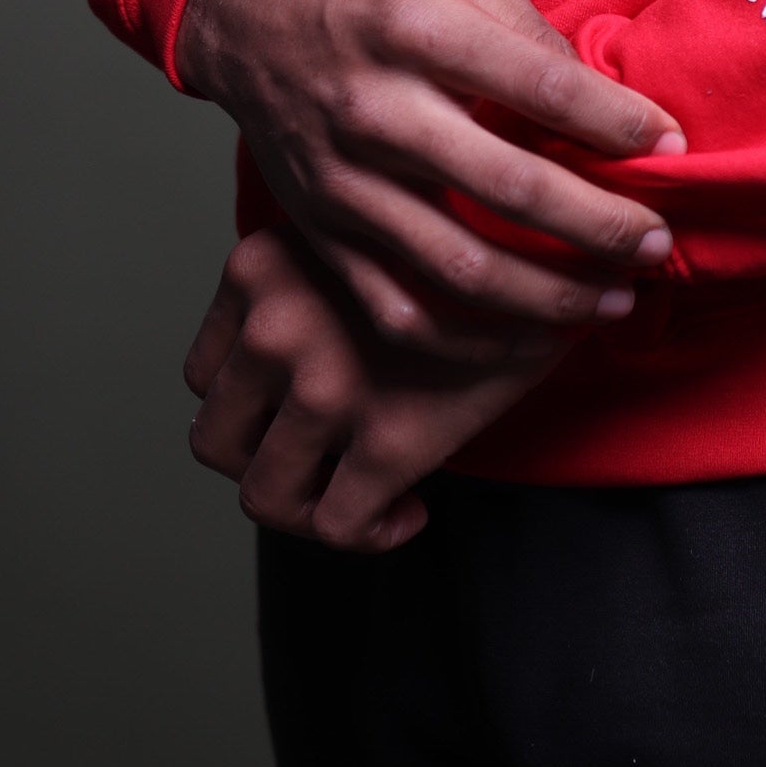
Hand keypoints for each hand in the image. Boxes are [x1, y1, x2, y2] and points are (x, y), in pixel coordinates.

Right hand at [176, 0, 683, 355]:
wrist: (249, 13)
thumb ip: (531, 33)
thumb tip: (603, 104)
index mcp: (417, 29)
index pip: (540, 87)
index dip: (617, 122)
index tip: (670, 148)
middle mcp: (377, 109)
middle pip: (508, 186)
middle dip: (598, 225)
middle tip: (656, 244)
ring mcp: (345, 179)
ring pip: (459, 265)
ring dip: (549, 296)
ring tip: (613, 301)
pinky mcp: (323, 230)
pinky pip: (400, 307)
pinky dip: (472, 337)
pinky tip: (531, 335)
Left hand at [186, 227, 547, 551]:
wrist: (560, 250)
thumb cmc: (469, 239)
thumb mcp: (365, 233)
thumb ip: (312, 282)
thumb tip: (296, 356)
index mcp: (259, 263)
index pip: (206, 374)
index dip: (252, 409)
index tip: (304, 417)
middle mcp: (274, 323)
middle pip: (216, 438)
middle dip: (267, 462)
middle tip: (322, 460)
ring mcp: (324, 387)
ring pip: (262, 494)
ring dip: (311, 505)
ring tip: (358, 490)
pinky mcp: (386, 441)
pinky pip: (336, 524)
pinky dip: (366, 533)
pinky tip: (407, 511)